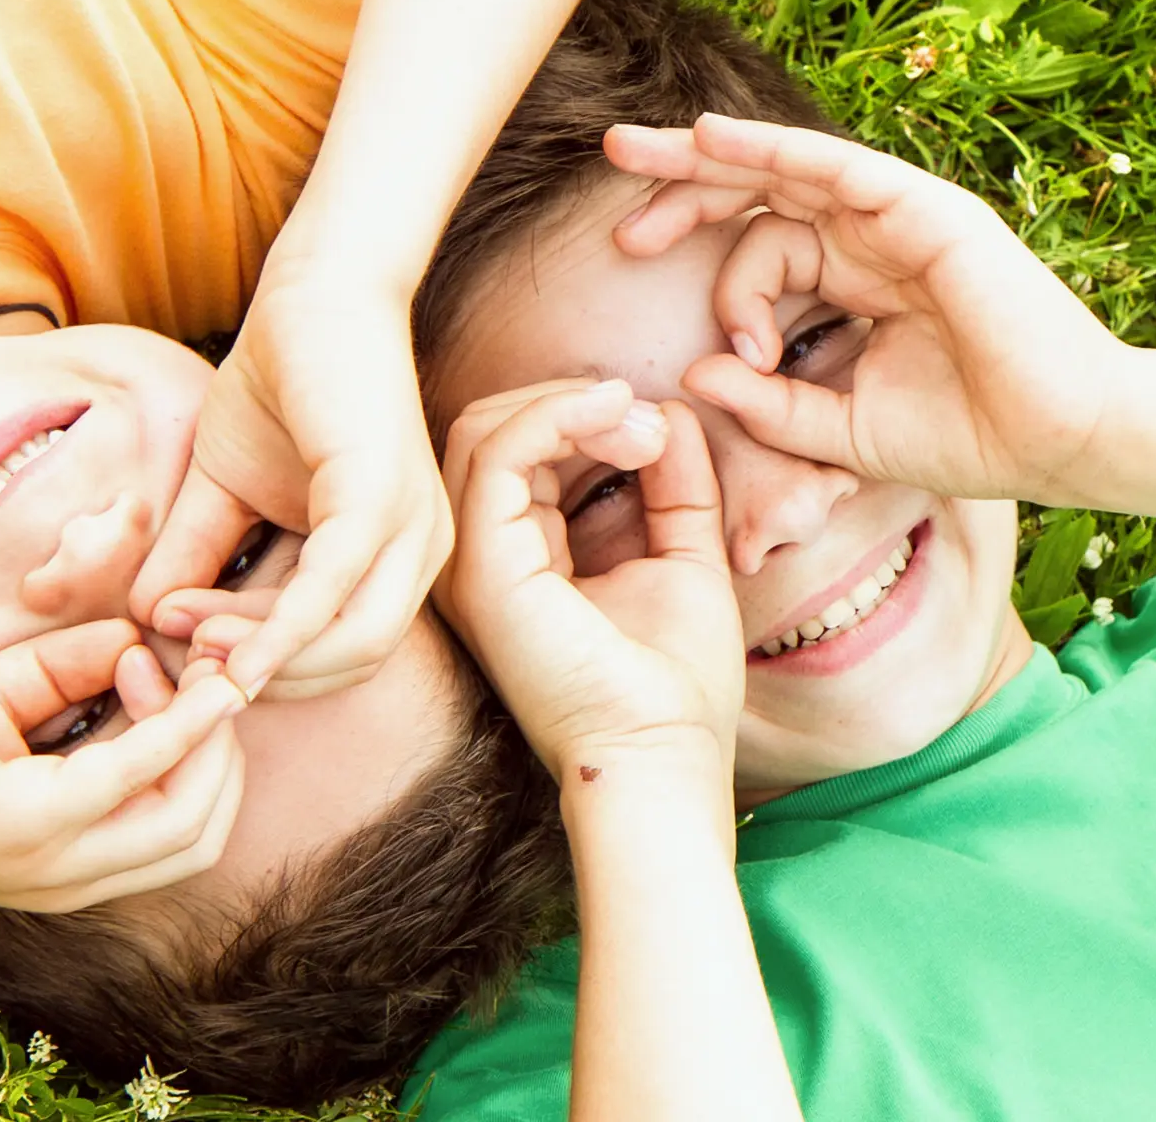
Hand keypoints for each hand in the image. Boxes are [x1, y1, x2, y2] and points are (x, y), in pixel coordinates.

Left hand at [0, 619, 247, 910]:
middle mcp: (77, 875)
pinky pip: (135, 772)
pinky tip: (170, 674)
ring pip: (194, 816)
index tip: (170, 672)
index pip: (186, 823)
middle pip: (207, 828)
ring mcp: (58, 858)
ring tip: (172, 670)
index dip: (205, 746)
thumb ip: (68, 674)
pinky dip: (173, 723)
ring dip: (203, 733)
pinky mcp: (32, 822)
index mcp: (73, 858)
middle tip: (195, 671)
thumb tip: (135, 638)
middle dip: (223, 745)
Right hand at [130, 286, 453, 699]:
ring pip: (352, 645)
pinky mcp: (381, 498)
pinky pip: (333, 590)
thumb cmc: (279, 386)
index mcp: (393, 560)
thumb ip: (193, 557)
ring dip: (263, 657)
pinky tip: (229, 653)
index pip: (335, 652)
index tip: (178, 657)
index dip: (258, 669)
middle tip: (182, 660)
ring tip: (189, 636)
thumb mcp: (223, 490)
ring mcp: (410, 528)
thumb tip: (145, 622)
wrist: (310, 296)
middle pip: (349, 664)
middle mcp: (418, 554)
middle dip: (264, 677)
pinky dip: (280, 632)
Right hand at [432, 379, 743, 780]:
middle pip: (491, 432)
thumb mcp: (684, 556)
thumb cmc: (676, 683)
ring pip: (484, 431)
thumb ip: (674, 486)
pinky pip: (496, 453)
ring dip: (568, 405)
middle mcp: (480, 560)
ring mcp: (471, 563)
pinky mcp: (483, 567)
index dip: (585, 419)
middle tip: (649, 421)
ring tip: (640, 424)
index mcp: (518, 559)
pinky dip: (556, 416)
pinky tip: (616, 420)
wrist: (666, 752)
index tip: (660, 430)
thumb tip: (668, 413)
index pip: (522, 455)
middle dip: (572, 403)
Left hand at [609, 113, 1125, 508]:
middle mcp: (873, 240)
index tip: (718, 350)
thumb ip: (771, 404)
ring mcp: (901, 219)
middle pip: (762, 193)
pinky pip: (835, 168)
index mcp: (857, 282)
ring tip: (635, 148)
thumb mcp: (841, 431)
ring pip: (787, 169)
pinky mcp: (927, 212)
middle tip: (612, 169)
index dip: (719, 283)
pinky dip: (772, 148)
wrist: (1060, 443)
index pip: (764, 251)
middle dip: (683, 183)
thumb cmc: (969, 438)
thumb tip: (695, 371)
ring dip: (708, 154)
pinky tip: (709, 138)